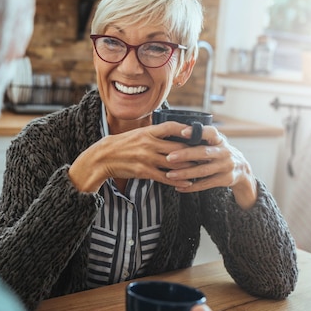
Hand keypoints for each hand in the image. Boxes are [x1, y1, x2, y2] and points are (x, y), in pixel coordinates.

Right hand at [68, 121, 199, 192]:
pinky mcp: (144, 172)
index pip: (171, 127)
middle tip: (208, 153)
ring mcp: (147, 158)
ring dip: (189, 167)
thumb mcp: (138, 134)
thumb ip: (154, 133)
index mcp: (148, 132)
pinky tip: (187, 182)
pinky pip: (165, 177)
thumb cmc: (122, 145)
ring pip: (174, 163)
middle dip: (194, 151)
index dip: (186, 129)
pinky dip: (178, 180)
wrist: (103, 157)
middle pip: (177, 147)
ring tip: (202, 169)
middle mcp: (149, 144)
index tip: (199, 132)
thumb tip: (171, 132)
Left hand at [164, 125, 257, 208]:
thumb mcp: (214, 143)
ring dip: (185, 173)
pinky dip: (191, 187)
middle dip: (185, 155)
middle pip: (204, 153)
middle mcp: (224, 152)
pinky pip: (206, 184)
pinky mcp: (225, 179)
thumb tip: (173, 134)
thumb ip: (200, 139)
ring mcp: (226, 166)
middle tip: (169, 157)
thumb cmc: (218, 152)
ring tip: (170, 175)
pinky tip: (179, 187)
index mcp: (219, 139)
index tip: (182, 132)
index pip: (210, 132)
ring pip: (203, 170)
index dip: (197, 131)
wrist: (241, 168)